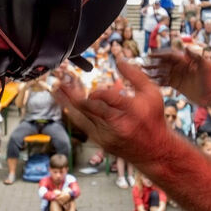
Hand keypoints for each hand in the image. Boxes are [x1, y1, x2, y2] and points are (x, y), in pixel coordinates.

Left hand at [53, 60, 171, 171]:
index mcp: (130, 110)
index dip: (96, 92)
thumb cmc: (153, 119)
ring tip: (55, 90)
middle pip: (88, 107)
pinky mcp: (101, 142)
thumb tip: (119, 60)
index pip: (105, 98)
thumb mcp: (152, 94)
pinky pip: (83, 126)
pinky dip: (74, 114)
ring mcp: (107, 135)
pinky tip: (65, 105)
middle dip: (72, 93)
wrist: (155, 151)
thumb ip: (135, 75)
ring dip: (67, 102)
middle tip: (61, 80)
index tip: (94, 89)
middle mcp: (117, 124)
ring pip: (81, 116)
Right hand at [143, 48, 210, 106]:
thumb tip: (186, 47)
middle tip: (143, 65)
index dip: (159, 55)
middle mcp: (181, 67)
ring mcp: (178, 76)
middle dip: (153, 64)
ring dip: (153, 73)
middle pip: (164, 64)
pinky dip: (158, 82)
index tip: (150, 55)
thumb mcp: (206, 66)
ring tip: (143, 74)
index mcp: (186, 61)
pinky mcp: (177, 85)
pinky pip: (165, 82)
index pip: (170, 56)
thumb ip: (196, 56)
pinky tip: (150, 83)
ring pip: (163, 73)